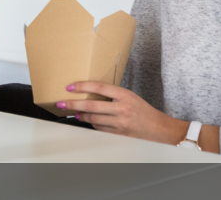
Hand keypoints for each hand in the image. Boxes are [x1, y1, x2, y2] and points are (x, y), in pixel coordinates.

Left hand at [57, 82, 186, 144]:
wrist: (159, 128)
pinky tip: (88, 121)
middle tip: (61, 103)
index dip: (82, 86)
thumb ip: (112, 94)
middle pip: (91, 105)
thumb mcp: (129, 96)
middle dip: (73, 104)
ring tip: (74, 112)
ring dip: (81, 115)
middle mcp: (122, 108)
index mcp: (124, 95)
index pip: (98, 87)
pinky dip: (92, 124)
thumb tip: (89, 92)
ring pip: (93, 119)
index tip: (70, 87)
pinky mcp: (119, 134)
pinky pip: (100, 129)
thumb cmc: (143, 110)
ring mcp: (120, 123)